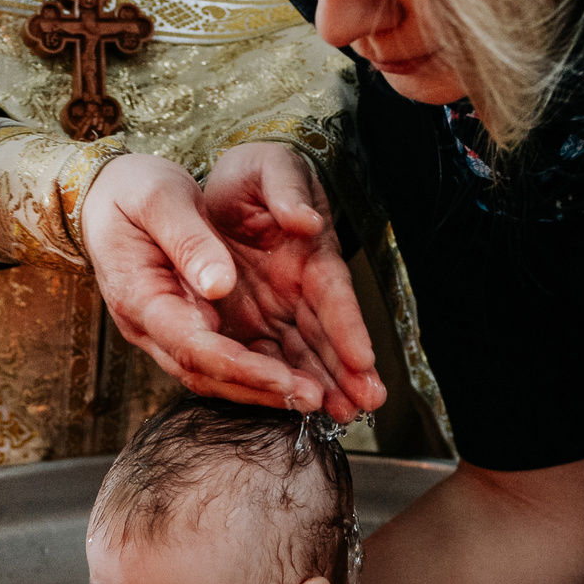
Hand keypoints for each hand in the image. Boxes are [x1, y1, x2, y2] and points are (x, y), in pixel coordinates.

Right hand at [83, 152, 335, 413]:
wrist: (104, 195)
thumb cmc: (131, 190)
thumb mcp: (160, 197)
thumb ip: (189, 241)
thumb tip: (219, 285)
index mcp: (139, 294)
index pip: (192, 346)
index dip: (241, 368)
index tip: (286, 379)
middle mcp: (147, 325)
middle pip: (205, 373)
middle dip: (260, 390)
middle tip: (314, 398)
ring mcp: (161, 331)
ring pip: (212, 377)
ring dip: (261, 391)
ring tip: (314, 397)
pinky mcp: (180, 327)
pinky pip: (217, 362)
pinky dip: (253, 375)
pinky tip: (291, 378)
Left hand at [200, 144, 386, 421]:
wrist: (215, 190)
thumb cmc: (249, 175)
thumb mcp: (267, 167)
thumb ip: (285, 189)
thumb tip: (305, 221)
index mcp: (309, 252)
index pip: (332, 293)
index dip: (348, 326)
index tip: (363, 358)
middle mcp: (300, 286)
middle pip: (328, 333)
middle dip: (348, 370)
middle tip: (368, 404)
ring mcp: (280, 308)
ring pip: (306, 353)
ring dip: (326, 385)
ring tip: (346, 417)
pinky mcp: (254, 323)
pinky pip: (271, 358)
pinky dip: (286, 383)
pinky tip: (302, 409)